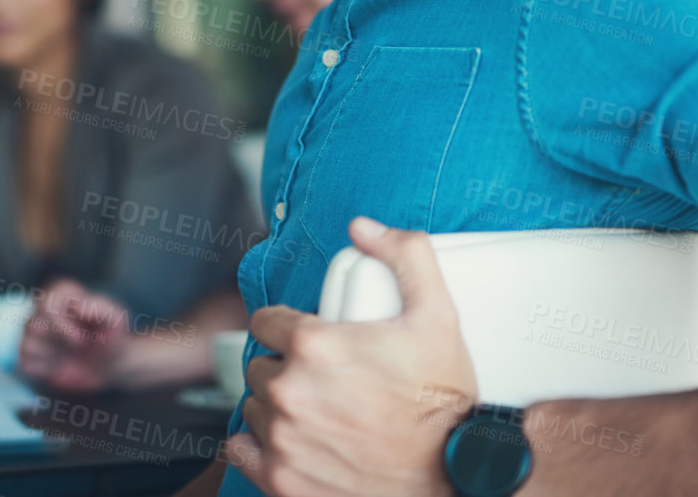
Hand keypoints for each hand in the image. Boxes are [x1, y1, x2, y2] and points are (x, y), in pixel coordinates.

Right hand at [17, 278, 129, 392]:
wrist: (110, 363)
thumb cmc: (113, 335)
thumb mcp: (116, 319)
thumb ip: (101, 308)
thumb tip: (79, 307)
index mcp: (62, 292)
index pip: (45, 304)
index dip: (60, 325)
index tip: (81, 339)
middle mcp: (42, 308)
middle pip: (34, 326)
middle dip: (61, 343)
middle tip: (81, 346)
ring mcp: (33, 331)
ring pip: (27, 344)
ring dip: (54, 357)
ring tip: (71, 354)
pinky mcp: (29, 354)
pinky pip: (24, 363)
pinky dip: (45, 370)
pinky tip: (60, 365)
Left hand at [227, 218, 477, 496]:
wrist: (453, 477)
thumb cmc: (443, 403)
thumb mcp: (438, 316)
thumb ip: (406, 256)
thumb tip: (364, 227)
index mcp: (314, 346)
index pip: (266, 322)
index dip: (286, 327)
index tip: (308, 339)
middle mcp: (290, 392)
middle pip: (262, 366)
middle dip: (287, 367)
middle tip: (324, 379)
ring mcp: (284, 440)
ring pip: (256, 408)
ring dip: (278, 407)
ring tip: (319, 411)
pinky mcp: (281, 481)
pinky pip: (244, 451)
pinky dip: (261, 447)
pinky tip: (294, 442)